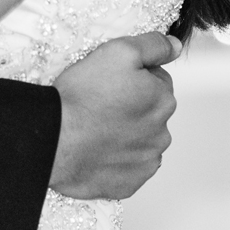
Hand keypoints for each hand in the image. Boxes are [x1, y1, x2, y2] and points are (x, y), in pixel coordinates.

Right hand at [47, 34, 178, 199]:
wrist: (54, 139)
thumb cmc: (82, 95)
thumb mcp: (118, 52)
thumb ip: (153, 46)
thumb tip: (175, 46)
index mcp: (163, 100)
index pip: (156, 81)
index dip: (131, 77)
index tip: (108, 81)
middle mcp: (162, 134)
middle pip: (149, 112)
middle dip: (130, 106)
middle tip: (98, 103)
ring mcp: (145, 162)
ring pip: (139, 140)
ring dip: (124, 133)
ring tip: (94, 128)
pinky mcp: (129, 184)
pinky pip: (127, 167)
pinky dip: (115, 159)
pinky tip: (95, 150)